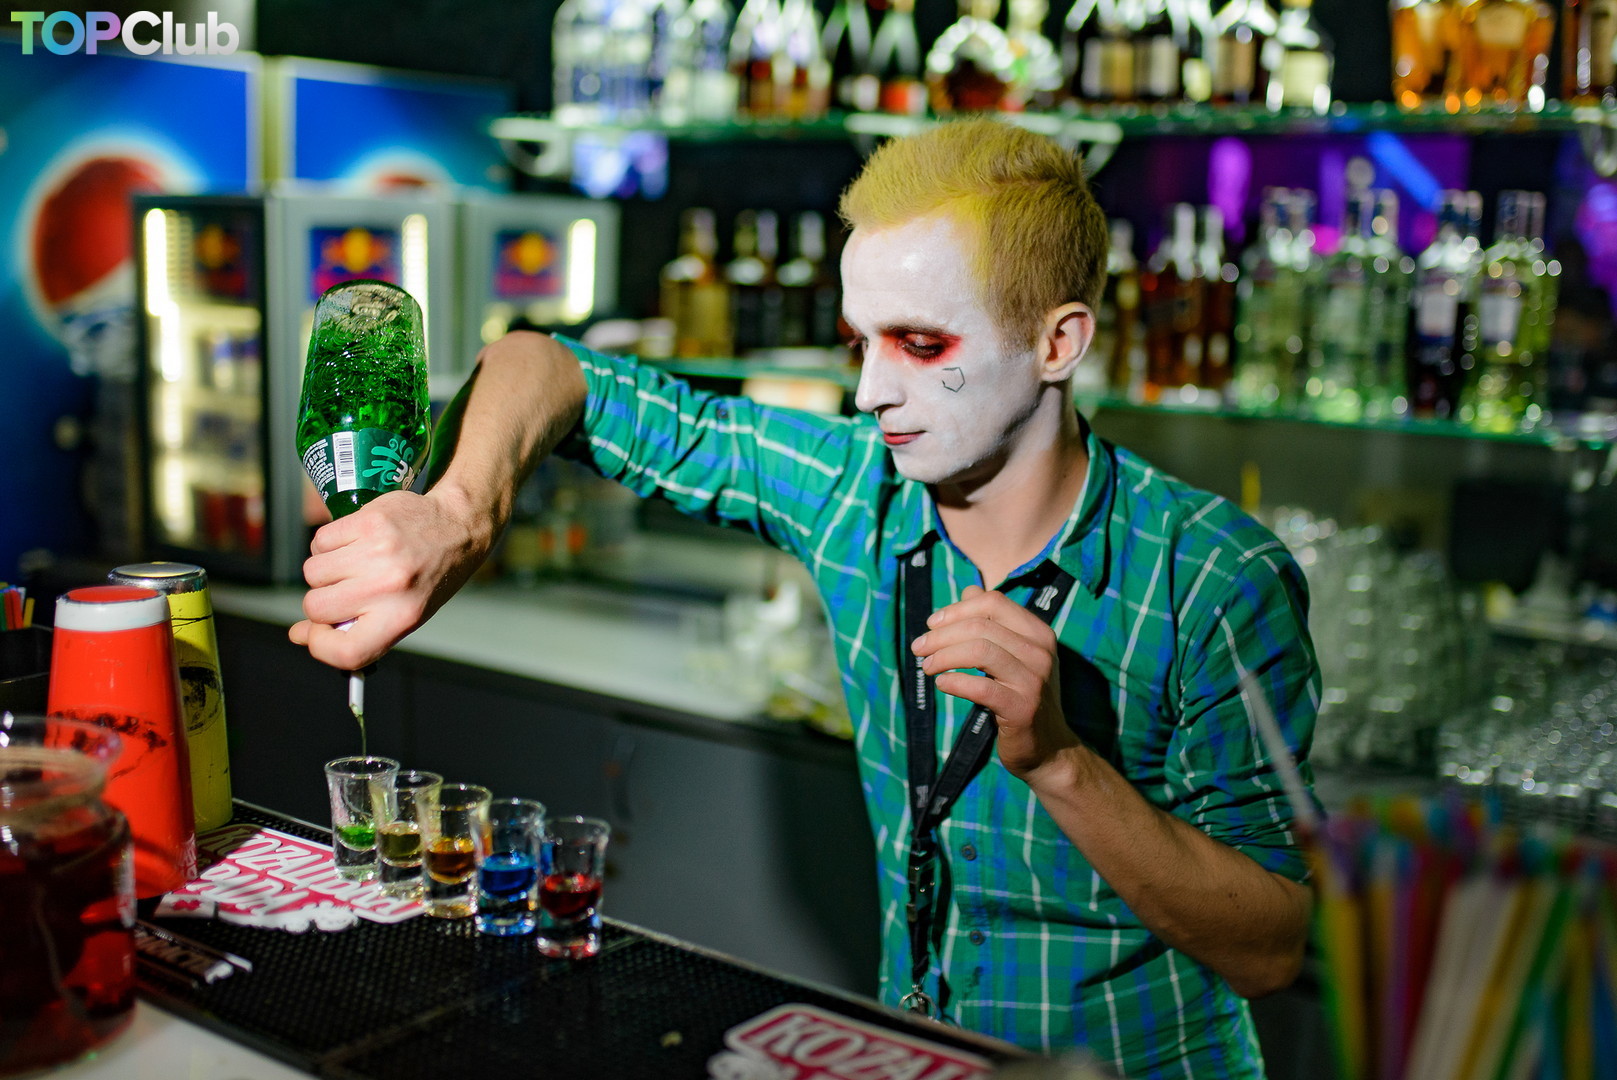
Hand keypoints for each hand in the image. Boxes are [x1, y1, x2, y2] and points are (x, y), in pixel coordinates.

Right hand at [289, 486, 492, 669]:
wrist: (456, 527)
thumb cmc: (428, 576)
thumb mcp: (403, 612)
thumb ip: (355, 630)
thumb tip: (299, 634)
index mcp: (401, 617)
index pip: (346, 652)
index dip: (321, 647)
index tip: (318, 634)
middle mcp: (389, 586)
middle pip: (316, 607)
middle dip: (322, 600)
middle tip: (347, 590)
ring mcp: (378, 552)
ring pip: (312, 572)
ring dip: (325, 570)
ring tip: (355, 564)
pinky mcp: (369, 521)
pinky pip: (320, 540)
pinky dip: (330, 543)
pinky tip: (355, 542)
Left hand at [911, 585, 1079, 782]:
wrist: (1048, 747)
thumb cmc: (1022, 696)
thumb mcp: (1013, 655)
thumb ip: (992, 622)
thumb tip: (968, 590)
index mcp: (1038, 632)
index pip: (993, 602)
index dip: (957, 609)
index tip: (932, 624)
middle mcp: (1041, 651)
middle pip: (981, 625)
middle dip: (941, 634)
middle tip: (919, 648)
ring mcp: (1034, 680)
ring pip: (979, 651)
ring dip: (944, 656)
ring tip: (927, 666)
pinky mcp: (1022, 708)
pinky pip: (981, 687)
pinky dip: (955, 682)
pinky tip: (942, 684)